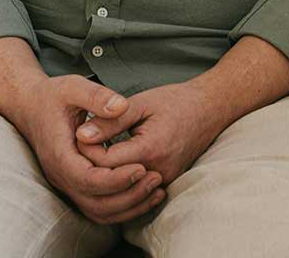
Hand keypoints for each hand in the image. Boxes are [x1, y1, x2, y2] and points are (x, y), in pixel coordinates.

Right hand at [6, 74, 165, 224]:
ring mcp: (65, 184)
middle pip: (97, 203)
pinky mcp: (74, 186)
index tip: (141, 166)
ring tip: (155, 189)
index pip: (89, 180)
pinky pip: (99, 208)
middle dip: (129, 195)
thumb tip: (121, 106)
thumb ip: (96, 96)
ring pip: (99, 212)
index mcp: (58, 154)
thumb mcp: (72, 87)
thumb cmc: (51, 95)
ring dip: (129, 206)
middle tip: (155, 179)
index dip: (117, 178)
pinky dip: (122, 206)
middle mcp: (60, 176)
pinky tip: (142, 192)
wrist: (30, 106)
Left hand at [75, 80, 222, 187]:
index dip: (87, 149)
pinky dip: (121, 174)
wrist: (208, 110)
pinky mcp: (167, 182)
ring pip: (123, 186)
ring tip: (97, 147)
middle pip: (112, 178)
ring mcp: (165, 180)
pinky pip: (136, 186)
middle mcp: (159, 171)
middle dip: (93, 162)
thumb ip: (110, 121)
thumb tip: (82, 135)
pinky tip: (112, 157)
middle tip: (84, 141)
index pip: (106, 163)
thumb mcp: (139, 104)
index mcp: (150, 149)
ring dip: (106, 170)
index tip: (80, 132)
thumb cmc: (173, 102)